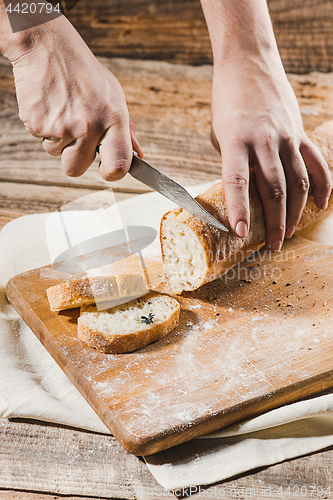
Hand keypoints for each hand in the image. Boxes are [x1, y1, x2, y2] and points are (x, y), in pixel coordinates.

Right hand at [6, 16, 141, 180]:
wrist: (48, 47)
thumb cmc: (85, 73)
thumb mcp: (114, 96)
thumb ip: (126, 129)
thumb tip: (138, 155)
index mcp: (114, 120)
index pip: (119, 165)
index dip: (111, 173)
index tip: (106, 170)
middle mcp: (90, 126)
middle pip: (76, 169)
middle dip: (73, 159)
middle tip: (75, 136)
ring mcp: (63, 126)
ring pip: (55, 154)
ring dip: (57, 139)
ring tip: (62, 110)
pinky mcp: (39, 123)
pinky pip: (40, 139)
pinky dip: (43, 126)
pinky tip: (49, 105)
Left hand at [211, 51, 331, 250]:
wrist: (249, 63)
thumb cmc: (227, 102)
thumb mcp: (219, 135)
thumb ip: (233, 164)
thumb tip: (244, 193)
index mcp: (235, 141)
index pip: (237, 181)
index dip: (240, 209)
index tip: (241, 233)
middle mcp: (263, 140)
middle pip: (274, 189)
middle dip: (274, 222)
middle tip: (272, 245)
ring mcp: (286, 136)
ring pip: (298, 181)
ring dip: (296, 212)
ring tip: (290, 233)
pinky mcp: (299, 132)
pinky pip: (316, 163)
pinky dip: (323, 186)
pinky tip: (320, 206)